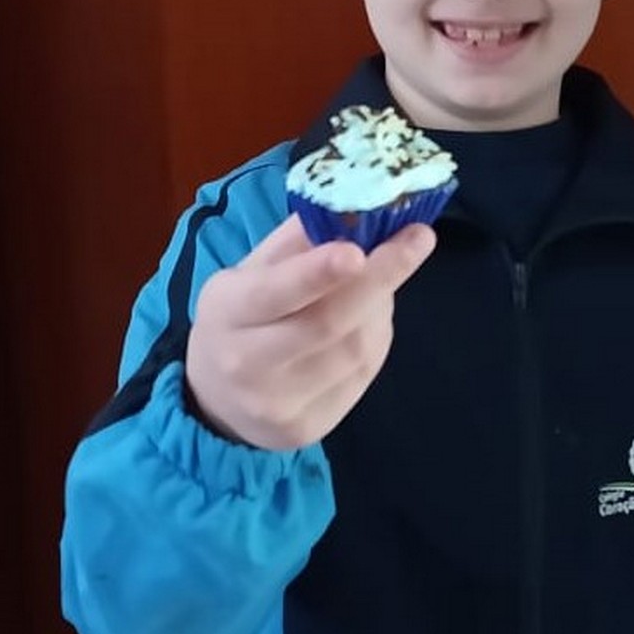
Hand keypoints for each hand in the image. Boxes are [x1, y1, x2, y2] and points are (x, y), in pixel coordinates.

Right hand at [185, 214, 435, 449]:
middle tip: (419, 239)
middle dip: (380, 277)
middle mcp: (246, 363)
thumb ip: (298, 241)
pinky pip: (362, 376)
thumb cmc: (241, 318)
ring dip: (381, 306)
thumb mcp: (250, 271)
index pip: (274, 292)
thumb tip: (355, 203)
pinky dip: (377, 337)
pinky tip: (371, 319)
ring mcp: (278, 403)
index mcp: (226, 311)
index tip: (359, 250)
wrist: (215, 401)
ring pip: (354, 349)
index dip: (317, 272)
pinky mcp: (307, 429)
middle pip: (327, 323)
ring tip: (383, 279)